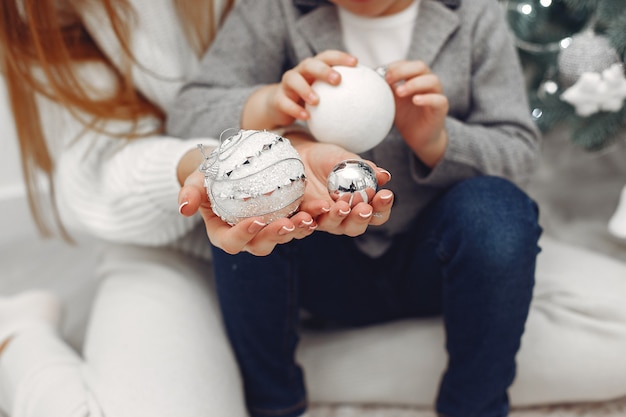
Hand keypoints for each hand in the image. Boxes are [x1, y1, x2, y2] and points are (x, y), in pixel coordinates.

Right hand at [178, 167, 317, 255]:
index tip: (254, 220)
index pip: (231, 242)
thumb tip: (184, 208)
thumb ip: (190, 193)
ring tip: (308, 218)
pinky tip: (320, 209)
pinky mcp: (285, 219)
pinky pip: (299, 224)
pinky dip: (310, 218)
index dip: (243, 235)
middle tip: (288, 223)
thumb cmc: (210, 175)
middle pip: (261, 244)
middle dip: (275, 236)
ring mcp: (268, 230)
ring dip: (297, 230)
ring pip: (284, 237)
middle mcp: (247, 237)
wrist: (231, 167)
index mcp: (224, 233)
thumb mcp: (197, 179)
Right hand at [242, 50, 357, 129]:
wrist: (279, 106)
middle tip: (337, 79)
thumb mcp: (325, 94)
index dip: (340, 57)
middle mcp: (300, 72)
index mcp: (313, 68)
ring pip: (293, 80)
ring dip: (305, 89)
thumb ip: (343, 94)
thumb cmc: (309, 98)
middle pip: (310, 64)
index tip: (356, 63)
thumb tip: (371, 101)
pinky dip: (295, 109)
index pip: (327, 57)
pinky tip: (306, 117)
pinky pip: (285, 102)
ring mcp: (287, 84)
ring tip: (317, 101)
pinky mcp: (278, 99)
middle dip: (323, 69)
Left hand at [288, 132, 393, 236]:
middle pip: (356, 227)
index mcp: (360, 205)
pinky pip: (306, 223)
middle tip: (364, 208)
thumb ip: (365, 169)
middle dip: (361, 218)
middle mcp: (344, 217)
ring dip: (338, 217)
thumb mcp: (347, 160)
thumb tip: (384, 175)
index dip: (383, 207)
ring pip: (333, 226)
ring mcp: (323, 219)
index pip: (377, 214)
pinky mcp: (303, 216)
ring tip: (341, 206)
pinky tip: (315, 210)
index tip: (386, 194)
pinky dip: (309, 220)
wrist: (300, 154)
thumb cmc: (328, 160)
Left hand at [385, 60, 448, 166]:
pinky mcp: (441, 108)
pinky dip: (428, 98)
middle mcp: (427, 82)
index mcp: (415, 77)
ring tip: (400, 91)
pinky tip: (415, 100)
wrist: (419, 137)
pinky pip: (439, 99)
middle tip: (389, 79)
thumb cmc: (405, 116)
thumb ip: (383, 89)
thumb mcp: (390, 101)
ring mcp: (436, 94)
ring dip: (414, 83)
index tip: (380, 73)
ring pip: (432, 80)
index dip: (394, 66)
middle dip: (403, 70)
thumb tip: (365, 80)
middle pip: (420, 66)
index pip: (407, 64)